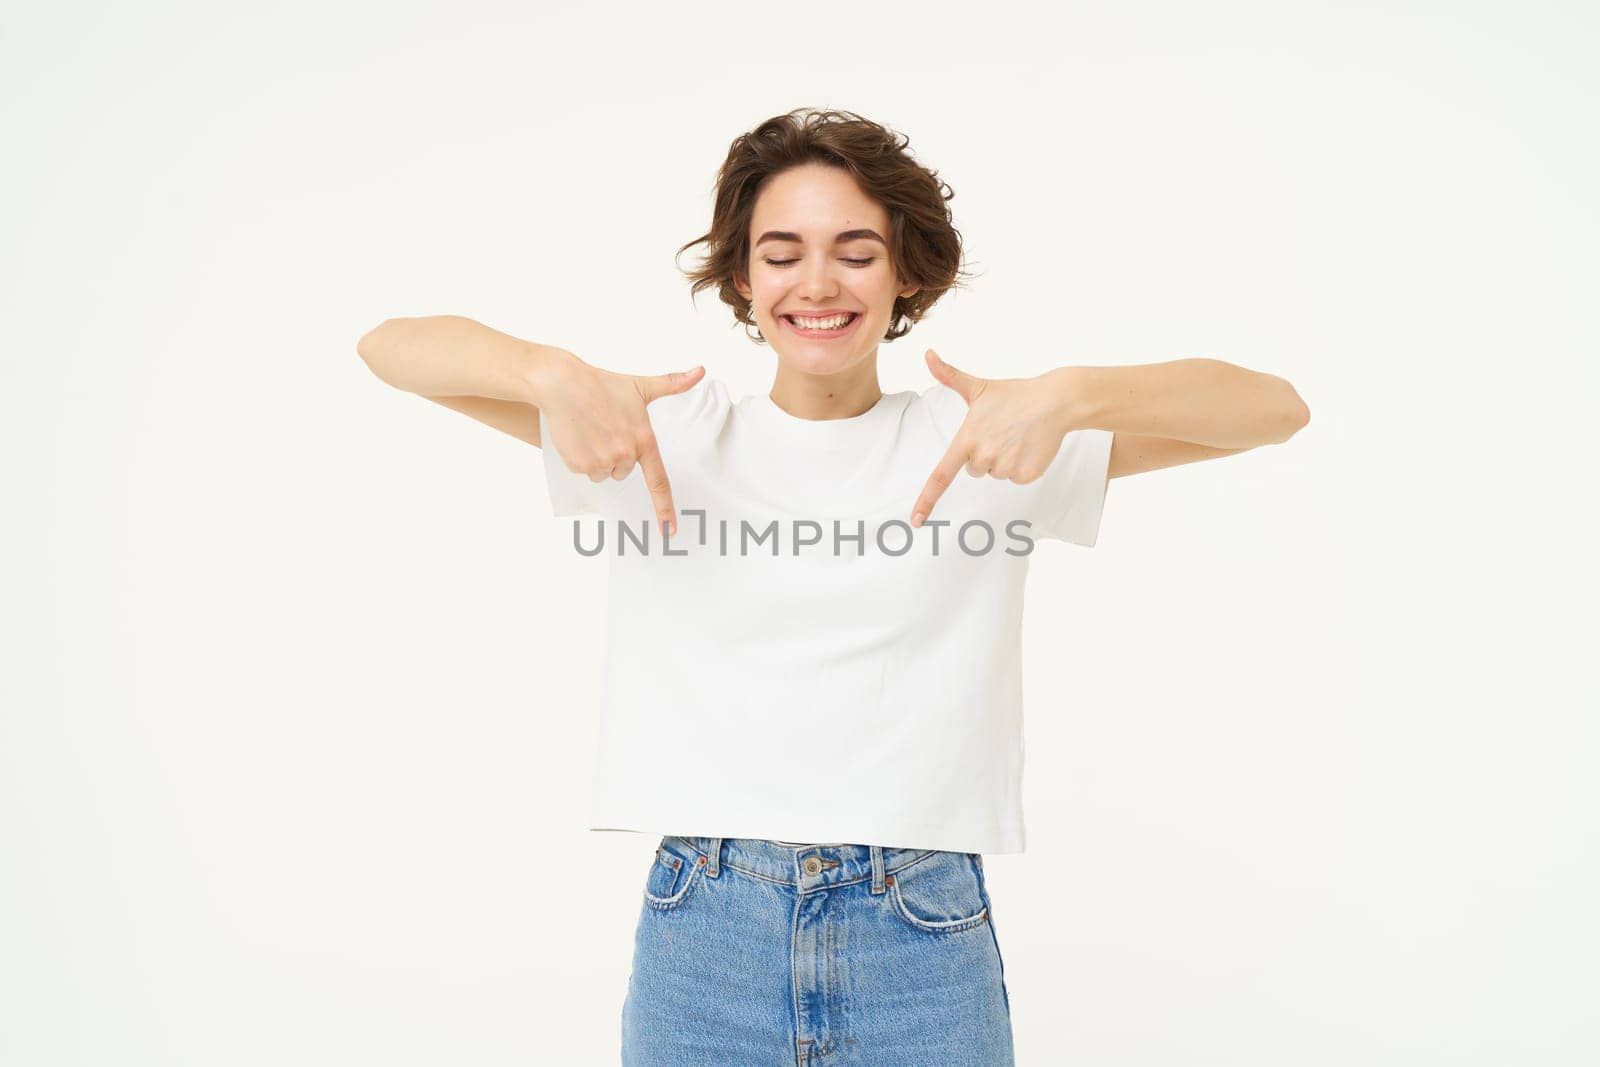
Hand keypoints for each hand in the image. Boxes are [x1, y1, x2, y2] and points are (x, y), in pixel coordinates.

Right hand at [533, 351, 704, 536]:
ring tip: (592, 431)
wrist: (563, 385)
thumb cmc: (603, 384)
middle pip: (624, 471)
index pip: (658, 481)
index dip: (665, 508)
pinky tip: (579, 436)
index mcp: (643, 440)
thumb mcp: (640, 386)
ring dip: (599, 458)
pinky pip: (586, 471)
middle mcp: (624, 454)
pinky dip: (582, 458)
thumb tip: (700, 371)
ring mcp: (601, 461)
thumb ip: (672, 384)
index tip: (671, 530)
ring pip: (604, 473)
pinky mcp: (580, 464)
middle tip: (606, 429)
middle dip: (617, 455)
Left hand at [910, 349, 1075, 527]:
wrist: (1054, 401)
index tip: (915, 520)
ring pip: (996, 474)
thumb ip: (948, 375)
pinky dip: (1022, 466)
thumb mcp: (978, 387)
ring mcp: (1006, 467)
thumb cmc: (1013, 394)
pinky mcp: (1026, 476)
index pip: (941, 475)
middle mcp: (984, 456)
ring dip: (1005, 459)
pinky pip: (1016, 479)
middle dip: (986, 454)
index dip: (927, 500)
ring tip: (1017, 436)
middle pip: (975, 470)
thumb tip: (927, 353)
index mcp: (967, 439)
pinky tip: (1029, 445)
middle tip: (1002, 432)